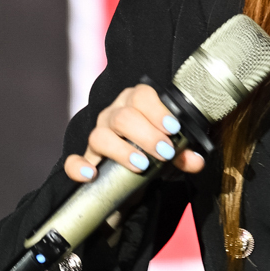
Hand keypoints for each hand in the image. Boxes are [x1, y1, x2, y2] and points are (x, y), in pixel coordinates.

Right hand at [63, 85, 205, 184]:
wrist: (134, 175)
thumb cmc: (154, 152)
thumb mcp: (172, 153)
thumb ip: (184, 155)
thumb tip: (195, 160)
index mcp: (135, 104)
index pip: (141, 95)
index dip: (156, 110)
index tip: (172, 128)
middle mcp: (113, 116)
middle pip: (123, 117)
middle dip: (146, 135)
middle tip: (165, 152)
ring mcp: (97, 136)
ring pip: (100, 135)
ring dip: (122, 150)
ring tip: (142, 165)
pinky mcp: (87, 159)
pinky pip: (74, 161)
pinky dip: (79, 166)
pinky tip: (92, 175)